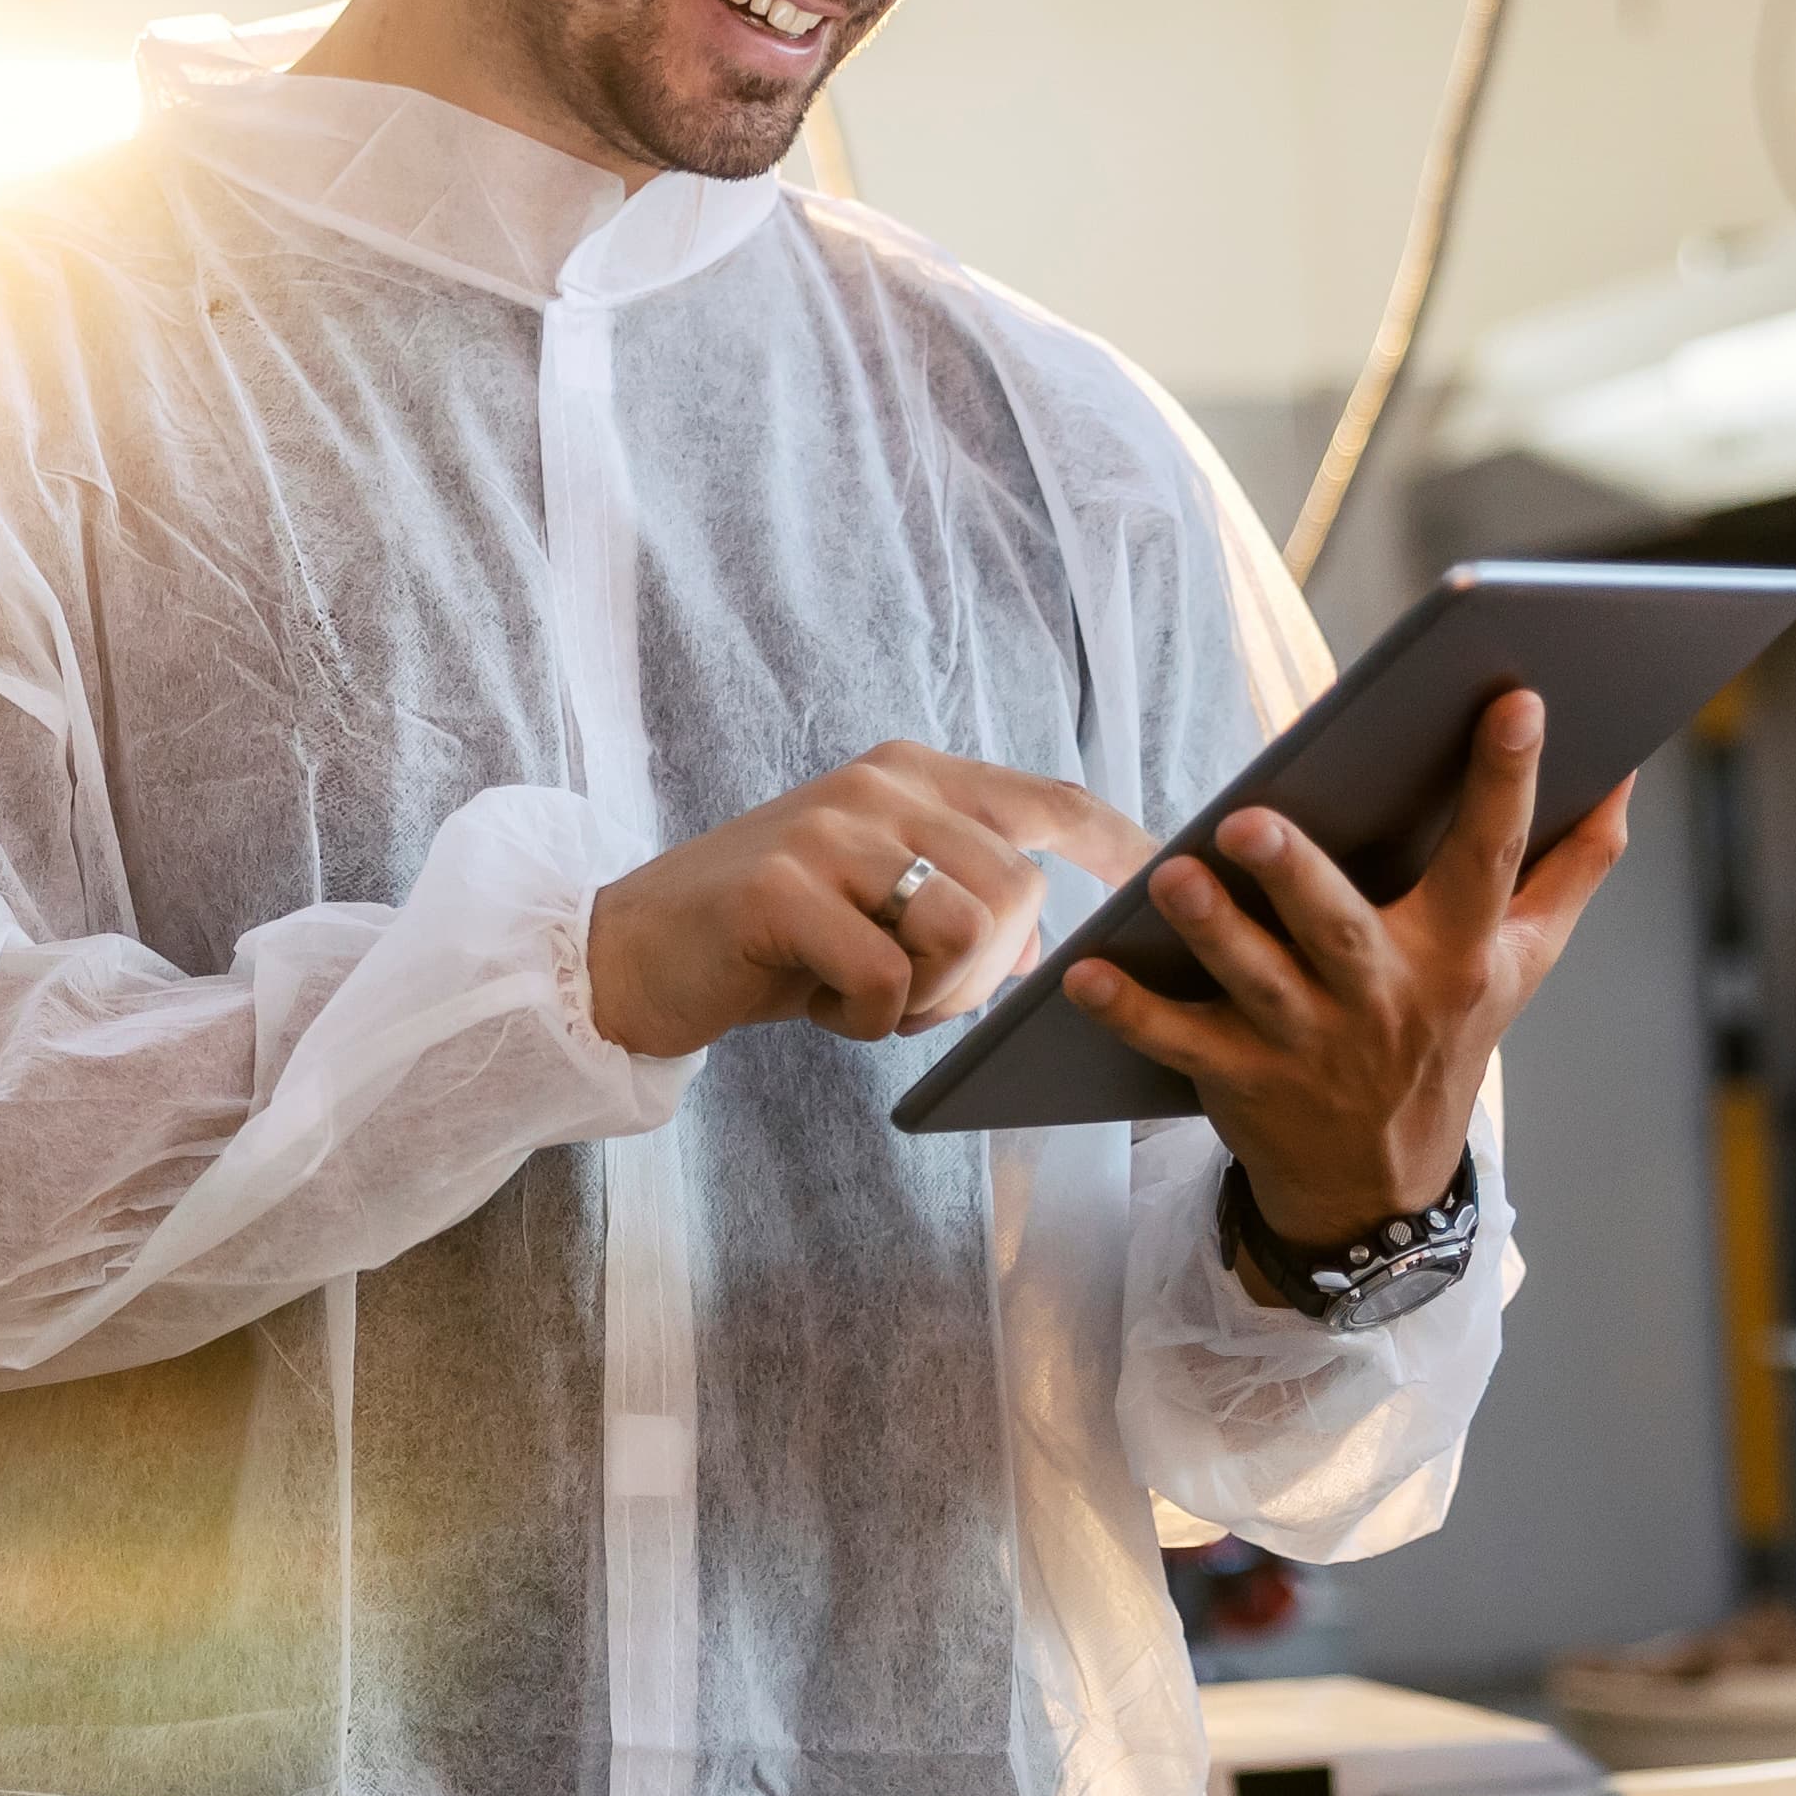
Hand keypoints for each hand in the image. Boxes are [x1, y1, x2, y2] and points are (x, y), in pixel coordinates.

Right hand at [587, 742, 1150, 1058]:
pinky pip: (887, 978)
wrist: (632, 951)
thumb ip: (960, 900)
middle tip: (914, 1000)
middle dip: (985, 974)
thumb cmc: (769, 936)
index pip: (1045, 797)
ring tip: (867, 1000)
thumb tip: (1045, 949)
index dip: (1118, 842)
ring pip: (965, 931)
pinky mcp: (782, 889)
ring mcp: (829, 830)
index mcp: (910, 775)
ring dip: (931, 998)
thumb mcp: (874, 902)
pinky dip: (868, 1020)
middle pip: (1017, 890)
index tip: (1163, 883)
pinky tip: (819, 1007)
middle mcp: (878, 784)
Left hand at [1068, 687, 1626, 1246]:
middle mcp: (1386, 997)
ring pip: (1256, 983)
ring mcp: (1310, 1044)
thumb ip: (1573, 868)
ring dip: (1212, 933)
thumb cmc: (1449, 1034)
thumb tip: (1625, 772)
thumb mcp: (1524, 962)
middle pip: (1342, 928)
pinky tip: (1082, 976)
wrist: (1382, 1182)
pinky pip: (1178, 1043)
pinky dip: (1130, 1013)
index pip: (1492, 855)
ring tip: (1172, 878)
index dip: (1507, 781)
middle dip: (1298, 875)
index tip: (1516, 700)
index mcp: (1460, 951)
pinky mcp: (1242, 1080)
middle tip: (1251, 818)